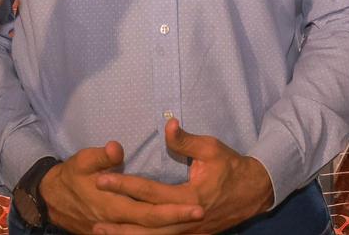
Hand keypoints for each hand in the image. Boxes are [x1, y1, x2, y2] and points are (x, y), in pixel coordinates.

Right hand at [39, 141, 204, 233]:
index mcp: (112, 205)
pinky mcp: (116, 231)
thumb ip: (101, 157)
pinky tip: (176, 231)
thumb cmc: (70, 176)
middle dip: (180, 221)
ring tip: (196, 224)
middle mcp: (118, 222)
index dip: (173, 210)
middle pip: (155, 228)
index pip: (149, 211)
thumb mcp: (82, 161)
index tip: (197, 204)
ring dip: (172, 230)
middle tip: (203, 213)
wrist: (53, 199)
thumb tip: (116, 148)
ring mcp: (116, 230)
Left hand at [93, 120, 273, 234]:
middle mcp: (187, 219)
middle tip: (94, 218)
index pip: (150, 192)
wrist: (254, 193)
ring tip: (101, 232)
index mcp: (190, 196)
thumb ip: (186, 140)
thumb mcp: (211, 148)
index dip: (125, 185)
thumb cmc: (230, 167)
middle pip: (147, 224)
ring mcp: (189, 232)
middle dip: (119, 222)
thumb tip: (167, 124)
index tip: (101, 179)